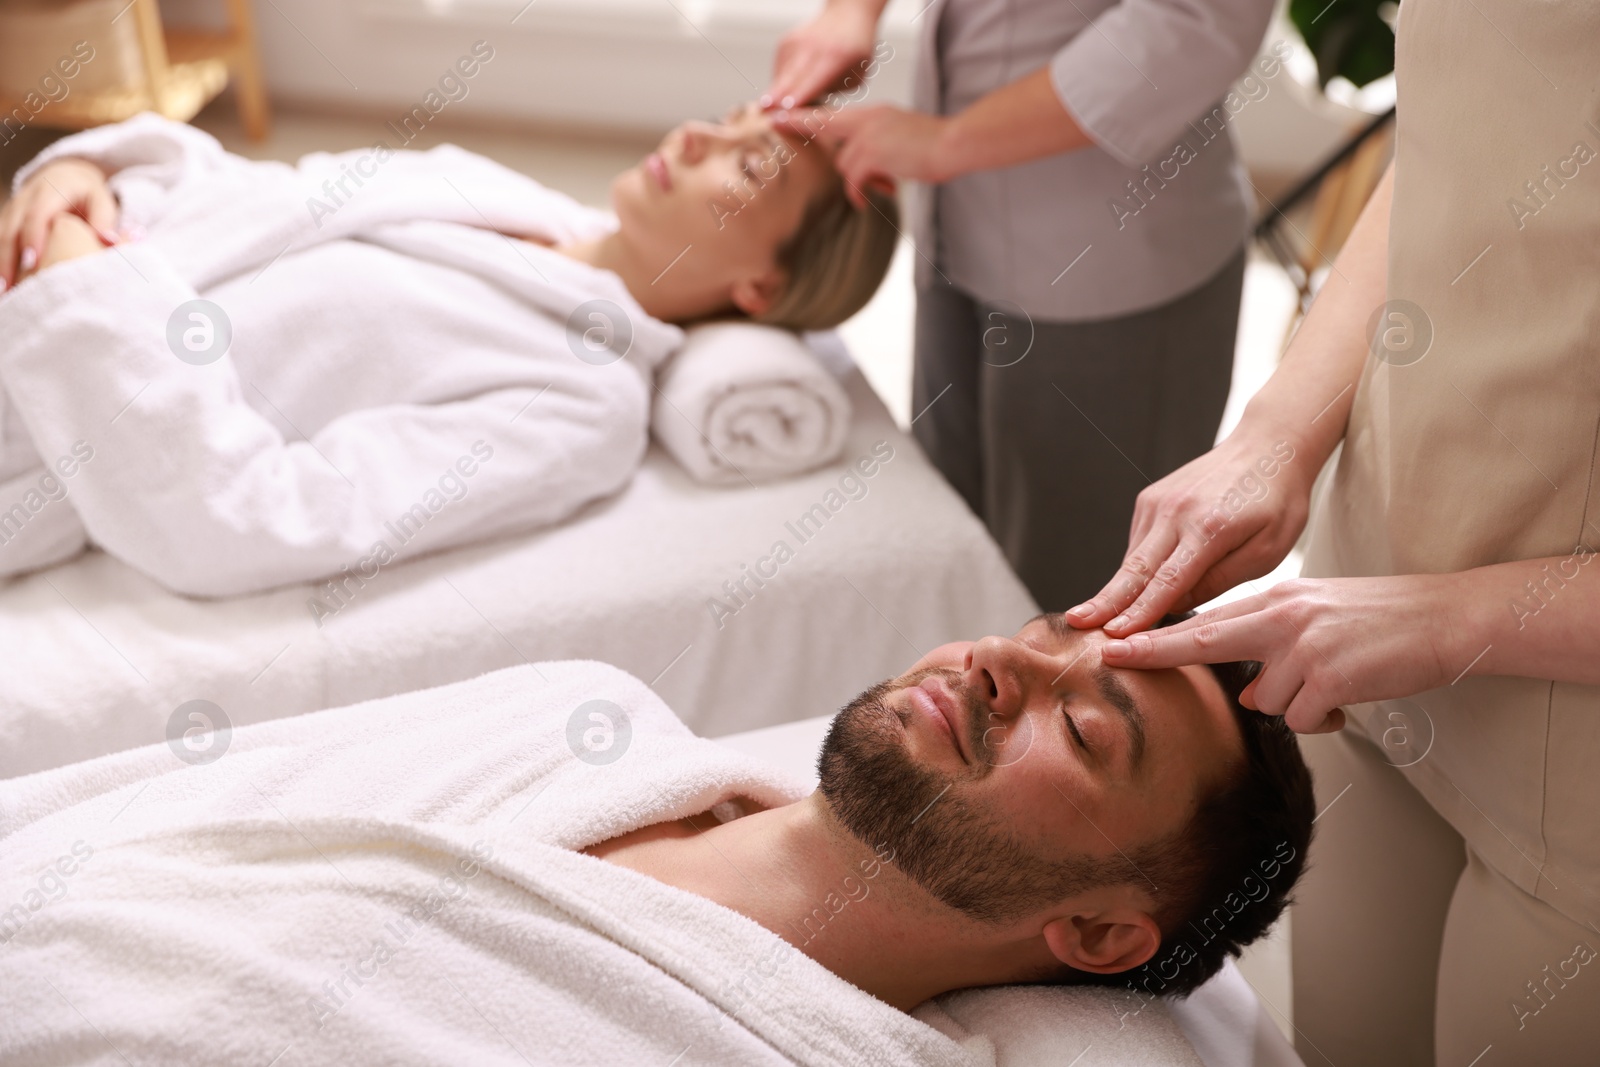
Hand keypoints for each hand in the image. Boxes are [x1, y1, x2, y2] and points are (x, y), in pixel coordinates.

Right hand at [0, 157, 120, 290]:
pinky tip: (4, 283)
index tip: (33, 262)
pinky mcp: (8, 219)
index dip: (33, 237)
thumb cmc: (89, 196)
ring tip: (4, 291)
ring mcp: (14, 208)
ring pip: (1, 234)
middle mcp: (26, 197)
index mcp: (51, 190)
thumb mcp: (102, 201)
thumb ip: (104, 219)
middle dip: (8, 256)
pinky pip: (0, 239)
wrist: (68, 177)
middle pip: (12, 227)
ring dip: (0, 262)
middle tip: (10, 285)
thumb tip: (108, 240)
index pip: (37, 214)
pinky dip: (1, 260)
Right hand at [764, 0, 879, 109]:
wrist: (846, 14)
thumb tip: (805, 113)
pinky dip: (783, 84)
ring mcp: (796, 43)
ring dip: (779, 96)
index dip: (800, 95)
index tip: (787, 107)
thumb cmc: (854, 53)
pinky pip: (779, 72)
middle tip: (764, 110)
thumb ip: (832, 95)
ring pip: (782, 77)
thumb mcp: (855, 77)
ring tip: (782, 105)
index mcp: (836, 58)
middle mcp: (813, 48)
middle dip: (777, 95)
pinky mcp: (784, 43)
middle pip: (791, 77)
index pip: (814, 80)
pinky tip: (793, 85)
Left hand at [774, 105, 951, 206]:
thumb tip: (865, 170)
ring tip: (880, 186)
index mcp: (874, 113)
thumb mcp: (902, 137)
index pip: (831, 114)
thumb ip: (879, 145)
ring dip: (857, 181)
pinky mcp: (872, 154)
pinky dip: (858, 194)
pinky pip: (853, 180)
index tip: (777, 115)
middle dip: (802, 130)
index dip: (802, 116)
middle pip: (827, 134)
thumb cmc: (934, 146)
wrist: (953, 143)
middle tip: (776, 123)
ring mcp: (868, 136)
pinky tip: (864, 201)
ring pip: (844, 165)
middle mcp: (867, 120)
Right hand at [1066, 429, 1313, 636]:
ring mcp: (1158, 501)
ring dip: (1115, 589)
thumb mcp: (1268, 550)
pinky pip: (1139, 542)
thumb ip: (1221, 579)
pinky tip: (1135, 586)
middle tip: (1075, 622)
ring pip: (1133, 557)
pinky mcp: (1150, 497)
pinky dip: (1135, 567)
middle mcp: (1176, 512)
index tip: (1114, 635)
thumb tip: (1177, 604)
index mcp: (1210, 528)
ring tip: (1093, 617)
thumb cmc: (1277, 501)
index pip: (1167, 581)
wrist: (1267, 445)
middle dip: (1104, 601)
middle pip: (1135, 569)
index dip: (1140, 611)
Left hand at [1099, 573, 1476, 733]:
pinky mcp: (1329, 676)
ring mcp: (1304, 646)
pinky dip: (1324, 718)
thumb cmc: (1381, 620)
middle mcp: (1283, 616)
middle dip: (1156, 653)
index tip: (1115, 641)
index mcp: (1278, 598)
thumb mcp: (1316, 616)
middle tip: (1114, 657)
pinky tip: (1351, 697)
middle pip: (1204, 642)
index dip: (1158, 635)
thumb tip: (1247, 692)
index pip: (1206, 619)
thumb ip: (1273, 644)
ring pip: (1265, 699)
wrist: (1444, 618)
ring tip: (1337, 682)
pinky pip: (1301, 718)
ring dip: (1296, 704)